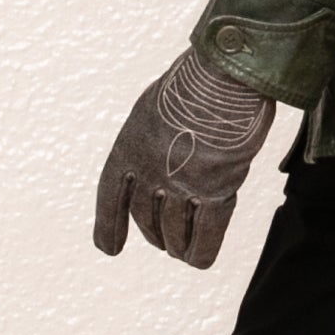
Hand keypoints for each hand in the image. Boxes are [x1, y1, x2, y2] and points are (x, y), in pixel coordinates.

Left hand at [93, 48, 275, 268]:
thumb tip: (161, 160)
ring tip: (180, 251)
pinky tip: (198, 260)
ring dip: (177, 245)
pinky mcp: (216, 192)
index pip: (111, 197)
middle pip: (147, 219)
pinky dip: (200, 252)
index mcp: (128, 147)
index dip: (109, 226)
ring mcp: (181, 184)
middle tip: (164, 242)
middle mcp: (149, 171)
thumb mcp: (157, 107)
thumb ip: (154, 138)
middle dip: (155, 234)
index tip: (109, 249)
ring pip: (174, 234)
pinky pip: (205, 236)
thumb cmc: (198, 81)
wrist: (225, 74)